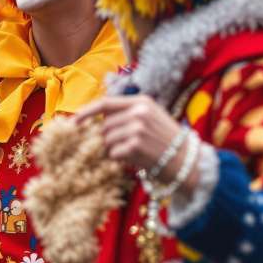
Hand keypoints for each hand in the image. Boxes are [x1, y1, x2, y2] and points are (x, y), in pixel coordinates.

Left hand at [78, 94, 198, 198]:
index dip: (86, 112)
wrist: (188, 161)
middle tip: (121, 147)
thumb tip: (97, 122)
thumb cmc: (167, 141)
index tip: (74, 122)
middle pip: (105, 126)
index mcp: (141, 102)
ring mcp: (137, 128)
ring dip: (114, 150)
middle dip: (107, 139)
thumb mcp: (151, 117)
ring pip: (108, 140)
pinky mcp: (136, 145)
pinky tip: (135, 159)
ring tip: (132, 153)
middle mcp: (139, 112)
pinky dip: (119, 159)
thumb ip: (127, 114)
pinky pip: (114, 153)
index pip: (105, 103)